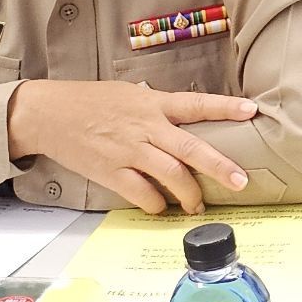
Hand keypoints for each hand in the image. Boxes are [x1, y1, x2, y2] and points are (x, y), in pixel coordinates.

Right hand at [4, 79, 256, 213]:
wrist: (50, 114)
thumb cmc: (92, 102)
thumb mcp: (131, 95)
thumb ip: (158, 109)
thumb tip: (185, 121)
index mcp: (154, 104)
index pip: (197, 104)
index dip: (226, 107)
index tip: (251, 110)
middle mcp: (146, 127)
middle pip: (191, 148)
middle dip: (219, 166)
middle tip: (239, 181)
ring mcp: (129, 151)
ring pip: (170, 175)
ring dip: (189, 194)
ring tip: (197, 204)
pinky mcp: (111, 172)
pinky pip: (141, 194)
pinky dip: (155, 204)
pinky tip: (161, 207)